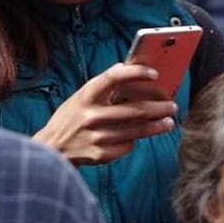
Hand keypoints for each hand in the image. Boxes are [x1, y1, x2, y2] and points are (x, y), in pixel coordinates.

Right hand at [33, 63, 178, 165]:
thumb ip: (103, 86)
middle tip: (171, 105)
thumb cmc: (71, 118)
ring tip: (168, 122)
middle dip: (159, 107)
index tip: (155, 73)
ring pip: (137, 130)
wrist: (52, 148)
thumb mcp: (80, 97)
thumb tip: (130, 68)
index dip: (136, 73)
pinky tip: (138, 137)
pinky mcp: (100, 154)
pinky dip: (134, 141)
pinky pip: (128, 146)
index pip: (114, 77)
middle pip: (135, 109)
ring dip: (157, 126)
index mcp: (86, 95)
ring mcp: (96, 136)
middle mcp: (91, 115)